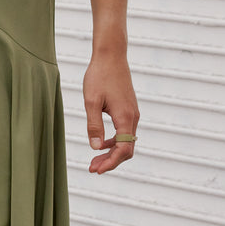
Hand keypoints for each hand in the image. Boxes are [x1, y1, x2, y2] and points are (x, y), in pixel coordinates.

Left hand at [84, 48, 138, 174]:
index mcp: (125, 118)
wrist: (111, 56)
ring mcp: (132, 113)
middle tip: (92, 168)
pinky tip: (101, 143)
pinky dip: (114, 142)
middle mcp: (133, 118)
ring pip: (126, 142)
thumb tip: (96, 147)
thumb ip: (94, 125)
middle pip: (126, 149)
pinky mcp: (128, 109)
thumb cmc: (100, 76)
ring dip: (112, 153)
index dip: (110, 163)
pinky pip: (125, 132)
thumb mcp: (91, 101)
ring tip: (94, 160)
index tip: (96, 170)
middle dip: (110, 161)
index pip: (123, 150)